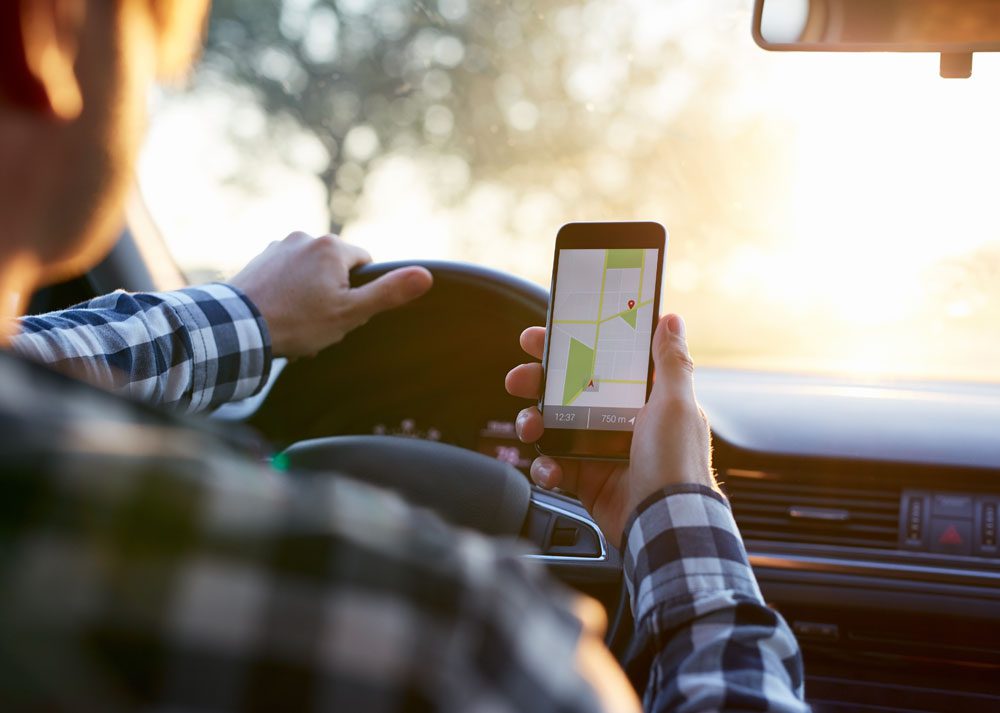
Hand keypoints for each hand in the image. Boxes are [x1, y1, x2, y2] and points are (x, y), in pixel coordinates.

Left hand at [230, 232, 432, 357]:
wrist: (236, 328)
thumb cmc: (297, 322)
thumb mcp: (350, 313)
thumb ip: (388, 292)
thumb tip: (426, 275)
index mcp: (331, 246)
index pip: (365, 265)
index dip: (359, 292)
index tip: (343, 312)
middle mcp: (305, 237)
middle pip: (337, 269)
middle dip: (333, 295)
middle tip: (318, 323)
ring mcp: (279, 247)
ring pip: (311, 274)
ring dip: (310, 296)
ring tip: (296, 322)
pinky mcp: (260, 260)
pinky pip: (287, 275)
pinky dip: (288, 294)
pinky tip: (280, 315)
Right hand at [505, 314, 716, 545]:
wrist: (665, 523)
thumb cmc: (677, 462)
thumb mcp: (677, 404)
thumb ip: (671, 362)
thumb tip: (671, 320)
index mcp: (642, 398)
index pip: (601, 361)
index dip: (570, 346)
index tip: (542, 337)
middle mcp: (620, 421)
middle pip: (568, 391)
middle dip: (537, 383)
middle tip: (519, 380)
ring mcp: (600, 450)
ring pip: (553, 426)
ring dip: (533, 422)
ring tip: (529, 426)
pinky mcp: (587, 480)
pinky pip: (554, 467)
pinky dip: (545, 467)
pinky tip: (549, 468)